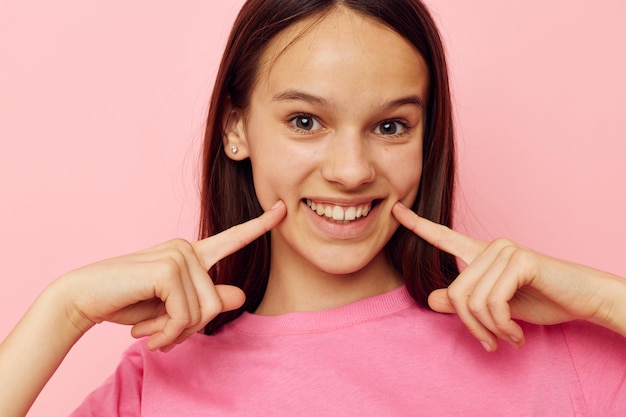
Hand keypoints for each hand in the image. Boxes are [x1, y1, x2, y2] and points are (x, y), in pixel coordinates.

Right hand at [56, 201, 286, 351]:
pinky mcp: (168, 268)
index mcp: (191, 255)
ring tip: (151, 332)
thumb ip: (205, 302)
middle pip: (218, 303)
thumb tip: (240, 295)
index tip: (282, 209)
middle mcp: (188, 249)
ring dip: (176, 333)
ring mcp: (179, 255)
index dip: (260, 225)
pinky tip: (148, 335)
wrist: (82, 298)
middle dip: (190, 329)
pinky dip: (168, 333)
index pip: (233, 238)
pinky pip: (186, 315)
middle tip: (161, 333)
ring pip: (204, 312)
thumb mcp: (173, 308)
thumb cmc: (127, 301)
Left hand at [392, 202, 623, 351]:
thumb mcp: (496, 307)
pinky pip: (494, 302)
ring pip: (474, 300)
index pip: (443, 237)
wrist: (582, 298)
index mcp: (480, 254)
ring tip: (507, 338)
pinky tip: (517, 334)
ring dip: (490, 330)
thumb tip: (431, 299)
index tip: (395, 210)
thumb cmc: (540, 299)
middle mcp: (490, 247)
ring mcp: (505, 251)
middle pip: (456, 293)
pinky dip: (502, 326)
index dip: (417, 225)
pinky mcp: (520, 261)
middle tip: (490, 342)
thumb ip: (464, 302)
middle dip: (470, 325)